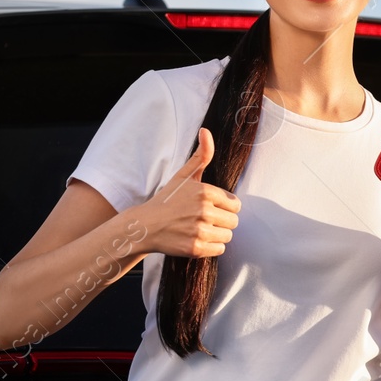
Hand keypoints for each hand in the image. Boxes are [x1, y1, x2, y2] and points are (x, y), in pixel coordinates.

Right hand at [140, 127, 240, 257]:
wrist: (145, 226)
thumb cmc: (167, 200)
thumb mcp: (184, 176)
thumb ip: (201, 155)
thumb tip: (206, 130)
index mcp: (206, 191)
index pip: (235, 204)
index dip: (224, 207)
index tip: (209, 208)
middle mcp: (204, 210)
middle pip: (234, 221)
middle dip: (222, 222)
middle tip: (203, 220)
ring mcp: (199, 230)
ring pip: (228, 236)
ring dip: (217, 235)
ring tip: (199, 229)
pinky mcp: (195, 248)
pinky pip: (220, 250)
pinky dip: (211, 247)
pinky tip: (196, 240)